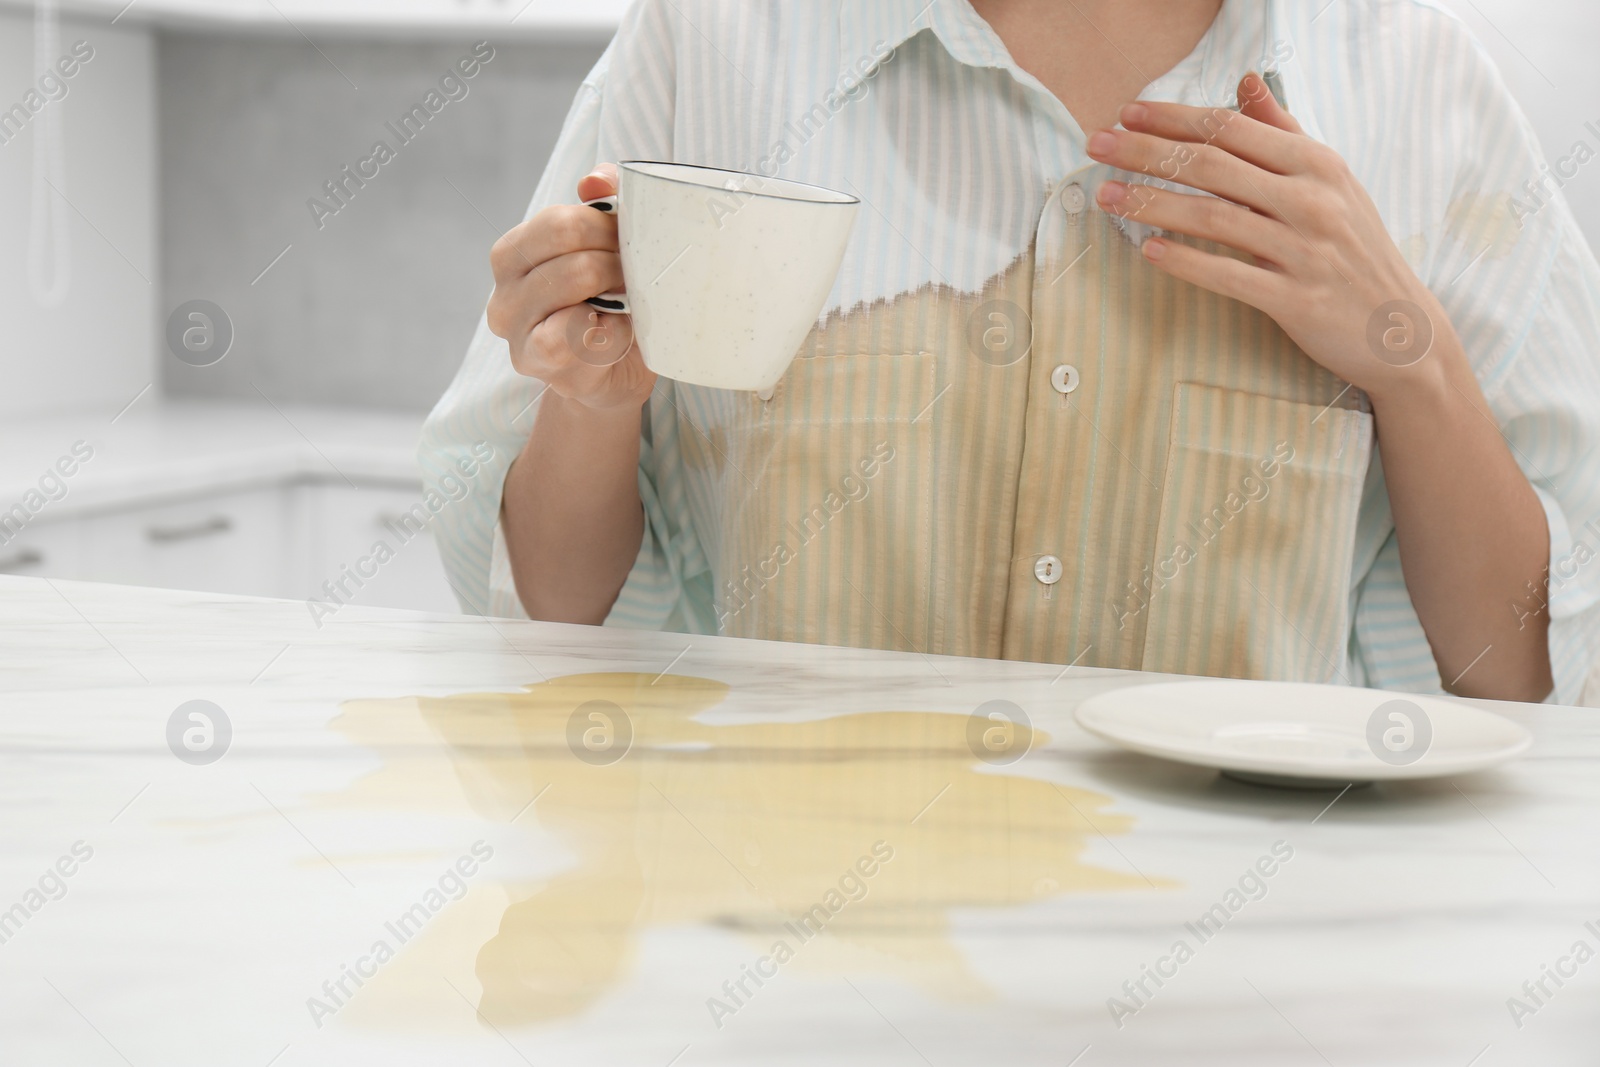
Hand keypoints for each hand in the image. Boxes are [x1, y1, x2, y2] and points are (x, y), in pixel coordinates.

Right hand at [486, 163, 656, 411]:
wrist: (616, 378)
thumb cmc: (615, 307)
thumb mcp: (612, 250)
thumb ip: (606, 204)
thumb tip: (594, 179)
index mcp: (514, 253)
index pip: (561, 219)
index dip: (609, 227)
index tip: (633, 247)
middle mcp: (503, 291)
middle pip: (568, 240)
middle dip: (617, 253)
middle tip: (638, 275)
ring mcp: (515, 330)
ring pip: (575, 280)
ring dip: (619, 288)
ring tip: (632, 303)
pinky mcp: (536, 362)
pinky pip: (573, 332)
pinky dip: (609, 329)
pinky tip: (620, 333)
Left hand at [1086, 74, 1449, 399]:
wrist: (1400, 327)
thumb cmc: (1353, 248)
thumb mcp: (1329, 182)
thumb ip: (1282, 133)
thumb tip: (1245, 83)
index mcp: (1315, 164)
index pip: (1231, 129)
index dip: (1174, 119)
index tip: (1126, 113)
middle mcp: (1311, 201)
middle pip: (1213, 166)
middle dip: (1147, 152)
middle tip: (1095, 146)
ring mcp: (1304, 250)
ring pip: (1214, 218)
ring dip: (1153, 204)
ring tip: (1106, 196)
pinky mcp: (1295, 299)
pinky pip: (1229, 276)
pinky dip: (1186, 262)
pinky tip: (1147, 250)